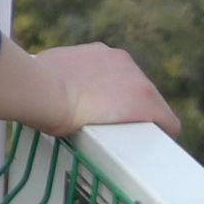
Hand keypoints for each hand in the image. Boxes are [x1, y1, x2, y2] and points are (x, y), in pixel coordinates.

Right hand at [0, 40, 171, 139]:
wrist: (44, 88)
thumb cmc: (36, 82)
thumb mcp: (49, 70)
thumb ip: (60, 76)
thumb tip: (44, 82)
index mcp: (102, 54)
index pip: (118, 79)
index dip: (114, 99)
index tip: (104, 113)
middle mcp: (124, 61)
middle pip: (138, 92)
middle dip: (127, 111)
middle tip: (111, 133)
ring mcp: (139, 81)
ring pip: (152, 107)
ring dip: (141, 123)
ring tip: (129, 144)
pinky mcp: (148, 104)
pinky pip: (167, 123)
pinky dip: (160, 135)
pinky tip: (154, 150)